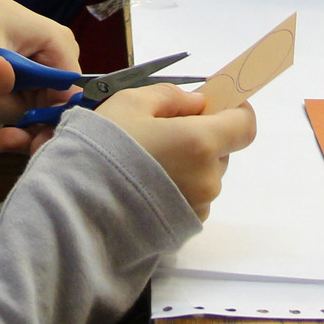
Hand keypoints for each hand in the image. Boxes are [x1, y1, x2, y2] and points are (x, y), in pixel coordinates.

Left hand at [0, 0, 81, 154]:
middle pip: (51, 111)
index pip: (70, 100)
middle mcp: (60, 61)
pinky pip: (20, 106)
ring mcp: (46, 71)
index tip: (16, 137)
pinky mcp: (30, 79)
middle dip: (17, 117)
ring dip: (1, 108)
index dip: (49, 123)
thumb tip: (2, 82)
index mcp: (60, 47)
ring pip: (32, 112)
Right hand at [95, 84, 257, 220]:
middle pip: (222, 150)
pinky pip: (192, 198)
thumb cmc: (104, 148)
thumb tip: (197, 103)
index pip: (245, 125)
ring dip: (188, 165)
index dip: (235, 111)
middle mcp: (209, 178)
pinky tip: (146, 187)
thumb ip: (171, 96)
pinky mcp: (186, 227)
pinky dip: (178, 189)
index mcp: (201, 142)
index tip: (213, 106)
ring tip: (148, 165)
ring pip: (206, 176)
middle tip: (163, 134)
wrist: (78, 208)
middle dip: (202, 138)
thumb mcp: (130, 104)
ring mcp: (199, 206)